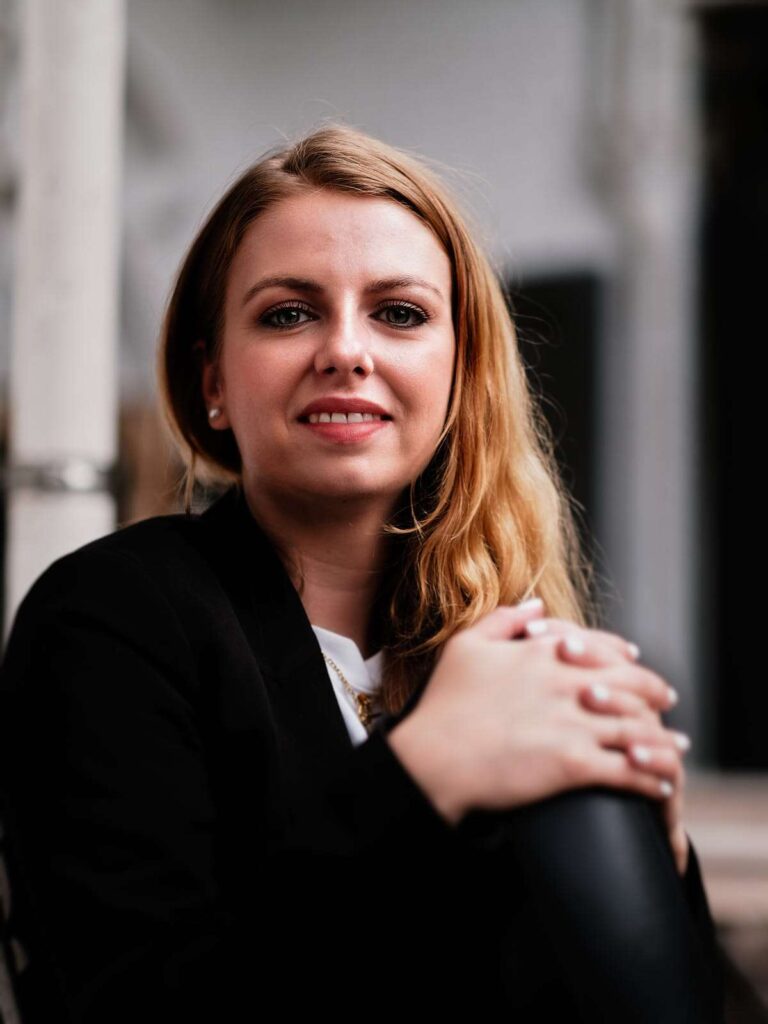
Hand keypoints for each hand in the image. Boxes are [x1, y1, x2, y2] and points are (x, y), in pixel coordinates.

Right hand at [388, 600, 688, 831]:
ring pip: (637, 727)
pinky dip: (649, 778)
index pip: (601, 648)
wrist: (433, 759)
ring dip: (661, 740)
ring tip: (673, 750)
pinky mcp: (573, 764)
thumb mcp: (465, 646)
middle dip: (655, 693)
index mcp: (543, 653)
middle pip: (631, 684)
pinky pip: (627, 770)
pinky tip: (657, 784)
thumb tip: (538, 604)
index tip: (637, 663)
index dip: (625, 656)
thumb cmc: (443, 703)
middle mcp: (565, 683)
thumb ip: (504, 619)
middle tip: (667, 702)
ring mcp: (573, 724)